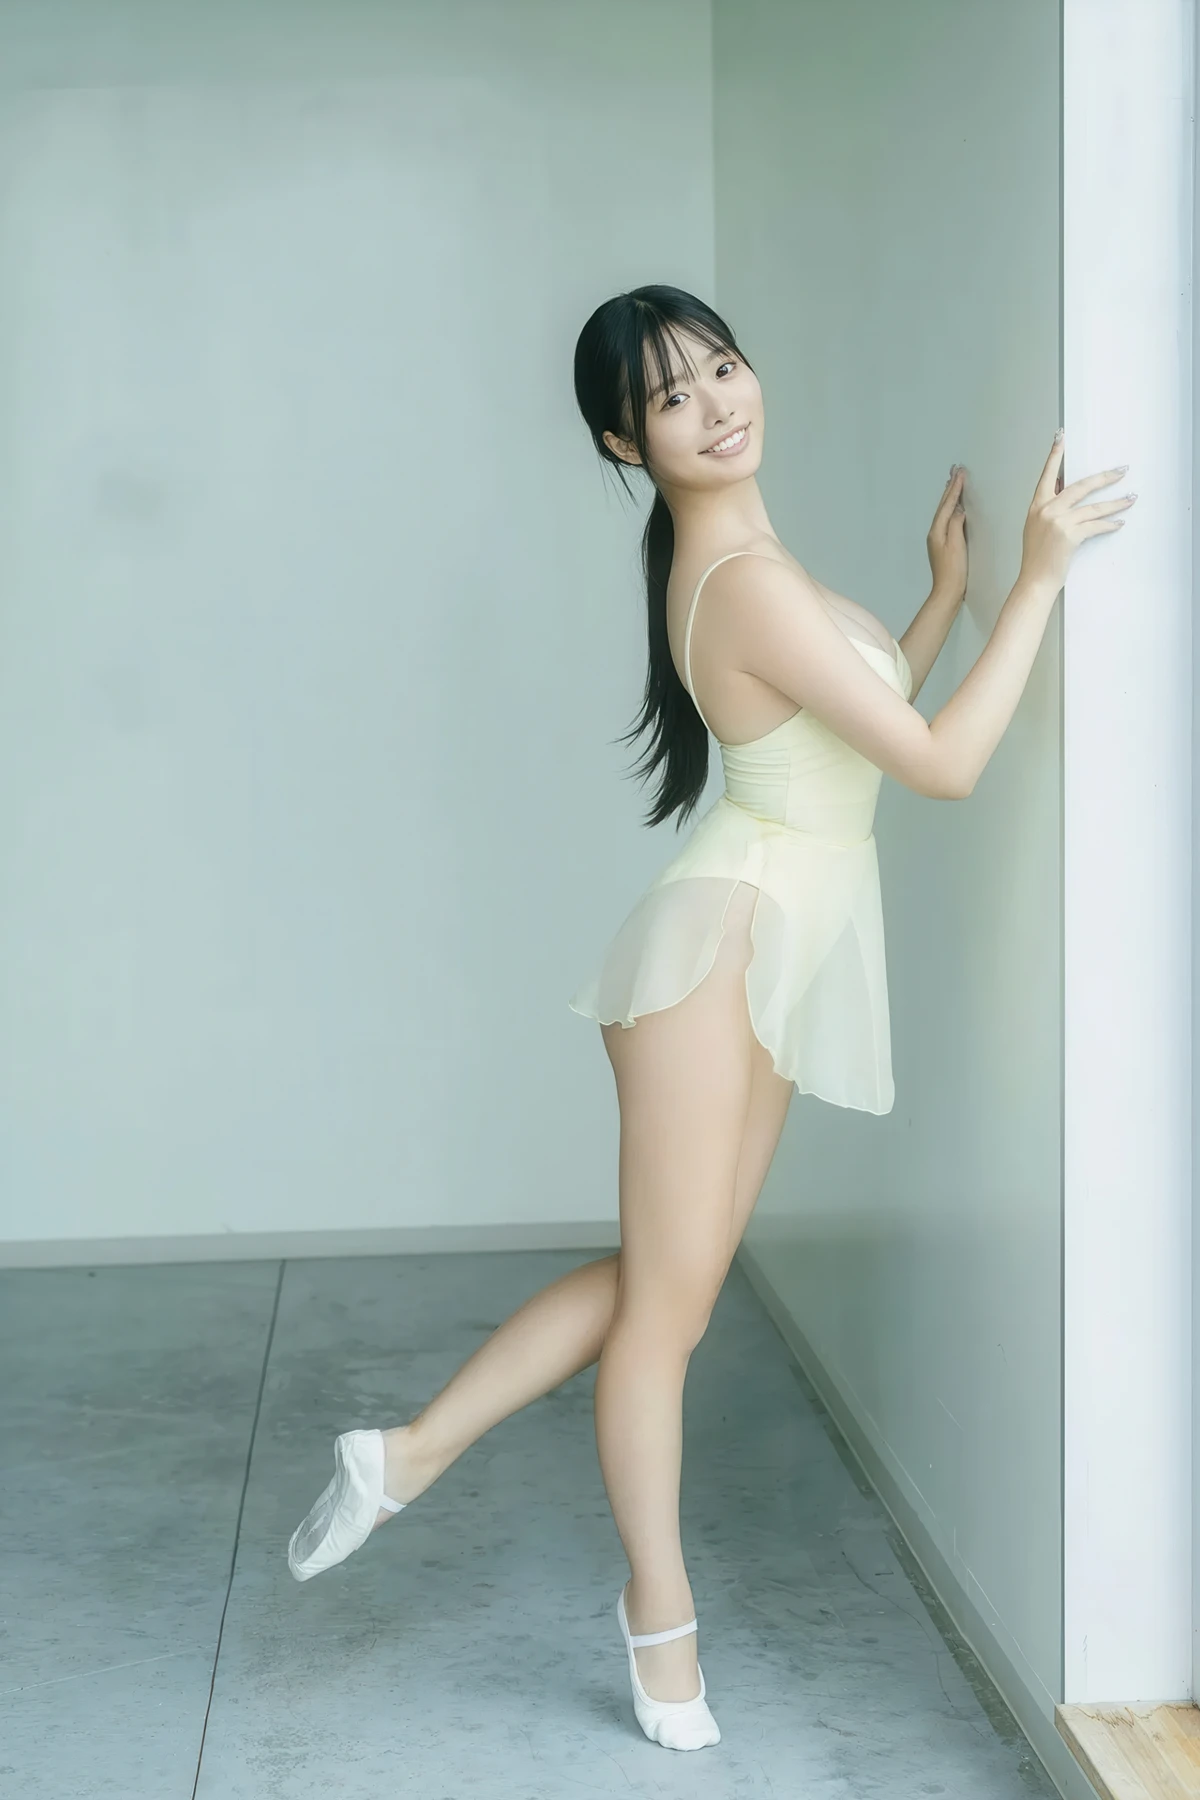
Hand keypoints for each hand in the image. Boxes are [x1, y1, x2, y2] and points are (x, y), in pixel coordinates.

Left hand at [927, 466, 967, 601]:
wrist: (947, 591)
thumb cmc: (954, 569)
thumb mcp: (956, 544)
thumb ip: (956, 524)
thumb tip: (958, 509)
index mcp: (937, 530)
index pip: (947, 504)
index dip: (955, 488)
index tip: (961, 473)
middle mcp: (934, 532)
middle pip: (943, 505)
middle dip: (950, 487)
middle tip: (955, 470)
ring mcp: (937, 538)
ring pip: (943, 511)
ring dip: (949, 496)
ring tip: (953, 482)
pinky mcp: (943, 544)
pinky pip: (946, 519)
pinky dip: (950, 508)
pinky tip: (953, 507)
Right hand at [1019, 431, 1135, 596]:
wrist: (1035, 580)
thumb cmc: (1037, 557)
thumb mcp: (1036, 527)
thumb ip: (1049, 508)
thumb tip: (1067, 492)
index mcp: (1037, 506)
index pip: (1047, 475)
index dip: (1054, 456)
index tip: (1061, 437)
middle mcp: (1047, 510)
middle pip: (1081, 486)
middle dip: (1104, 478)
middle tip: (1120, 471)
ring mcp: (1059, 522)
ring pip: (1094, 507)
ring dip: (1116, 503)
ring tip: (1130, 498)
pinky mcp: (1070, 536)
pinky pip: (1096, 525)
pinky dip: (1110, 524)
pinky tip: (1119, 522)